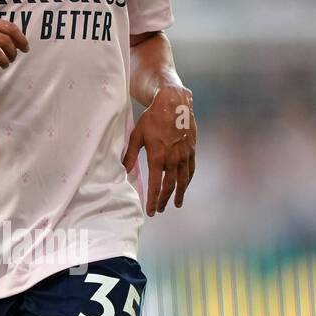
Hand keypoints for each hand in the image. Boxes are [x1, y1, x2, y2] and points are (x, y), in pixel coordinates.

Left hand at [122, 84, 195, 214]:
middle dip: (164, 200)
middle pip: (170, 187)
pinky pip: (191, 170)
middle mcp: (173, 159)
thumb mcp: (137, 135)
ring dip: (180, 194)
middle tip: (159, 210)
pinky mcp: (192, 150)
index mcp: (158, 157)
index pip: (155, 185)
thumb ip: (130, 155)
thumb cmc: (152, 118)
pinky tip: (185, 186)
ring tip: (177, 204)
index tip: (150, 211)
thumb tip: (123, 170)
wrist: (174, 103)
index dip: (152, 200)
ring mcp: (184, 155)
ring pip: (183, 181)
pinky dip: (188, 180)